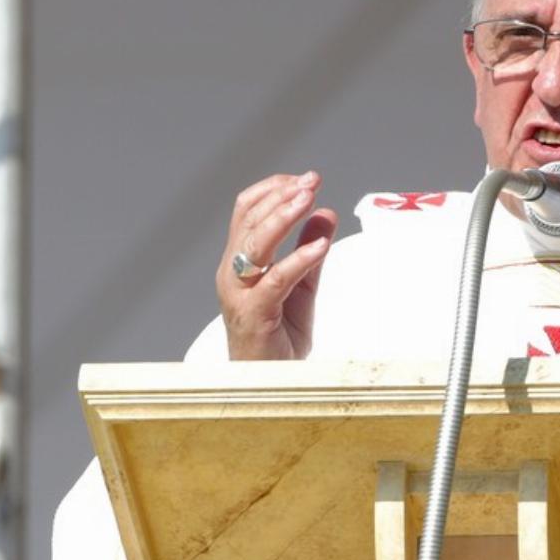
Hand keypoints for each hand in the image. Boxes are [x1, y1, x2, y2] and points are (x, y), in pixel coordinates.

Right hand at [217, 170, 338, 359]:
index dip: (274, 189)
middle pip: (249, 221)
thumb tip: (327, 212)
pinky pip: (275, 280)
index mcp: (238, 260)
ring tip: (310, 199)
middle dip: (282, 196)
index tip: (306, 179)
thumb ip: (310, 249)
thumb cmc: (279, 334)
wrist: (270, 380)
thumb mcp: (301, 283)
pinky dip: (298, 258)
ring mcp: (239, 293)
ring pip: (255, 244)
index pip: (246, 211)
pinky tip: (320, 245)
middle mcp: (232, 272)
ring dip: (284, 217)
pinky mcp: (253, 314)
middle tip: (312, 180)